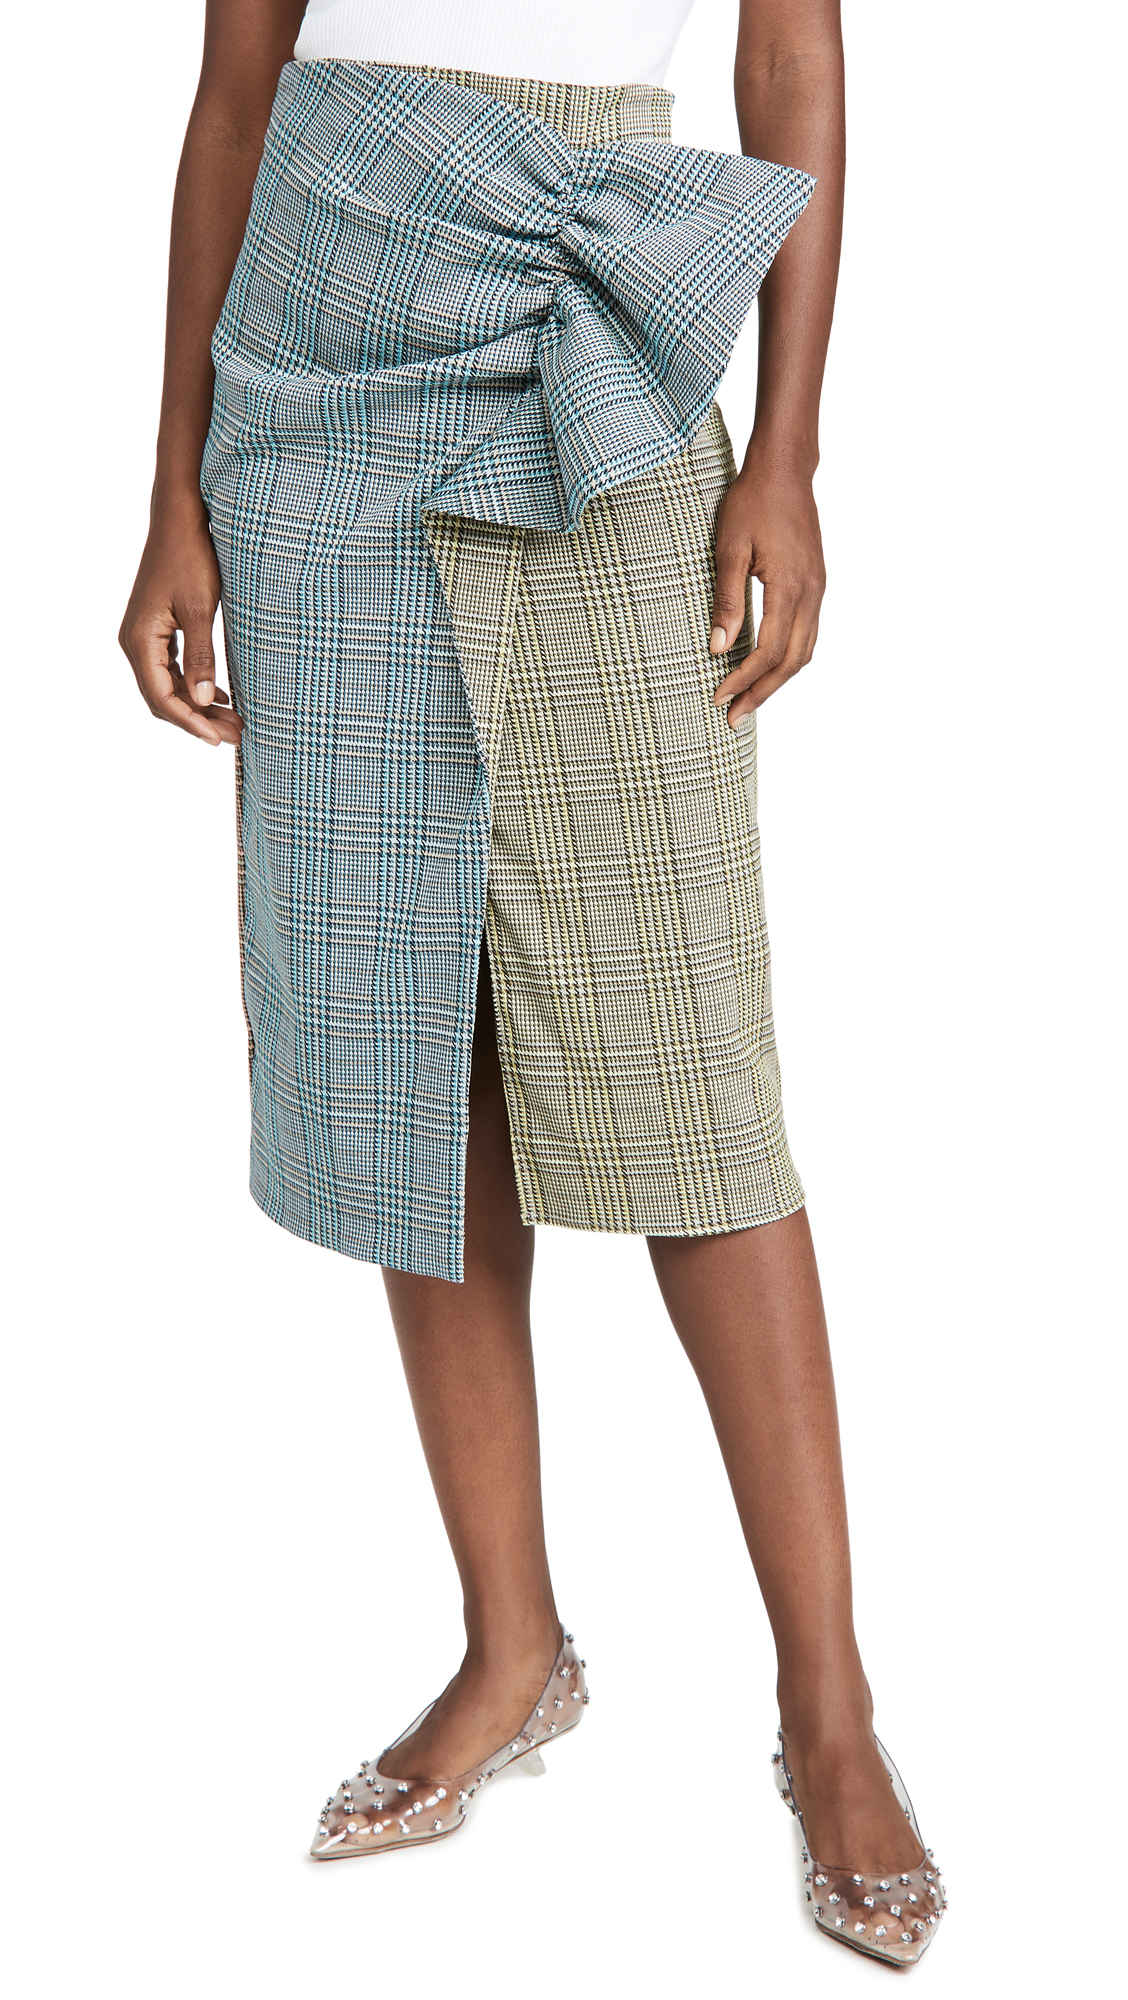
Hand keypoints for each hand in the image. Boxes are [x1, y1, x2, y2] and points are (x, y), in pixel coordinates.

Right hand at [119, 498, 241, 747]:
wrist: (181, 518)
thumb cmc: (191, 557)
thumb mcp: (201, 609)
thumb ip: (201, 656)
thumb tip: (202, 701)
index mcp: (140, 639)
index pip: (161, 698)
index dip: (190, 724)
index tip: (219, 740)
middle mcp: (135, 641)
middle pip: (163, 697)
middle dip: (198, 720)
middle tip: (237, 735)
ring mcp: (144, 635)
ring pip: (168, 685)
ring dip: (198, 705)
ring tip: (235, 720)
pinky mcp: (157, 629)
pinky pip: (171, 669)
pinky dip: (194, 685)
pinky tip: (219, 695)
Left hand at [709, 454, 825, 725]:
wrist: (786, 470)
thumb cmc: (751, 502)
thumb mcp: (728, 548)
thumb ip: (725, 600)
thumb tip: (716, 648)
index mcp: (790, 587)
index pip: (768, 651)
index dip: (744, 680)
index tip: (718, 697)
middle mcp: (812, 593)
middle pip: (792, 661)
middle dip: (762, 693)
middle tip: (733, 718)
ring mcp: (818, 589)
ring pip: (805, 651)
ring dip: (778, 680)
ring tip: (750, 701)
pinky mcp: (816, 583)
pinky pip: (808, 633)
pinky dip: (789, 658)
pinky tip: (769, 667)